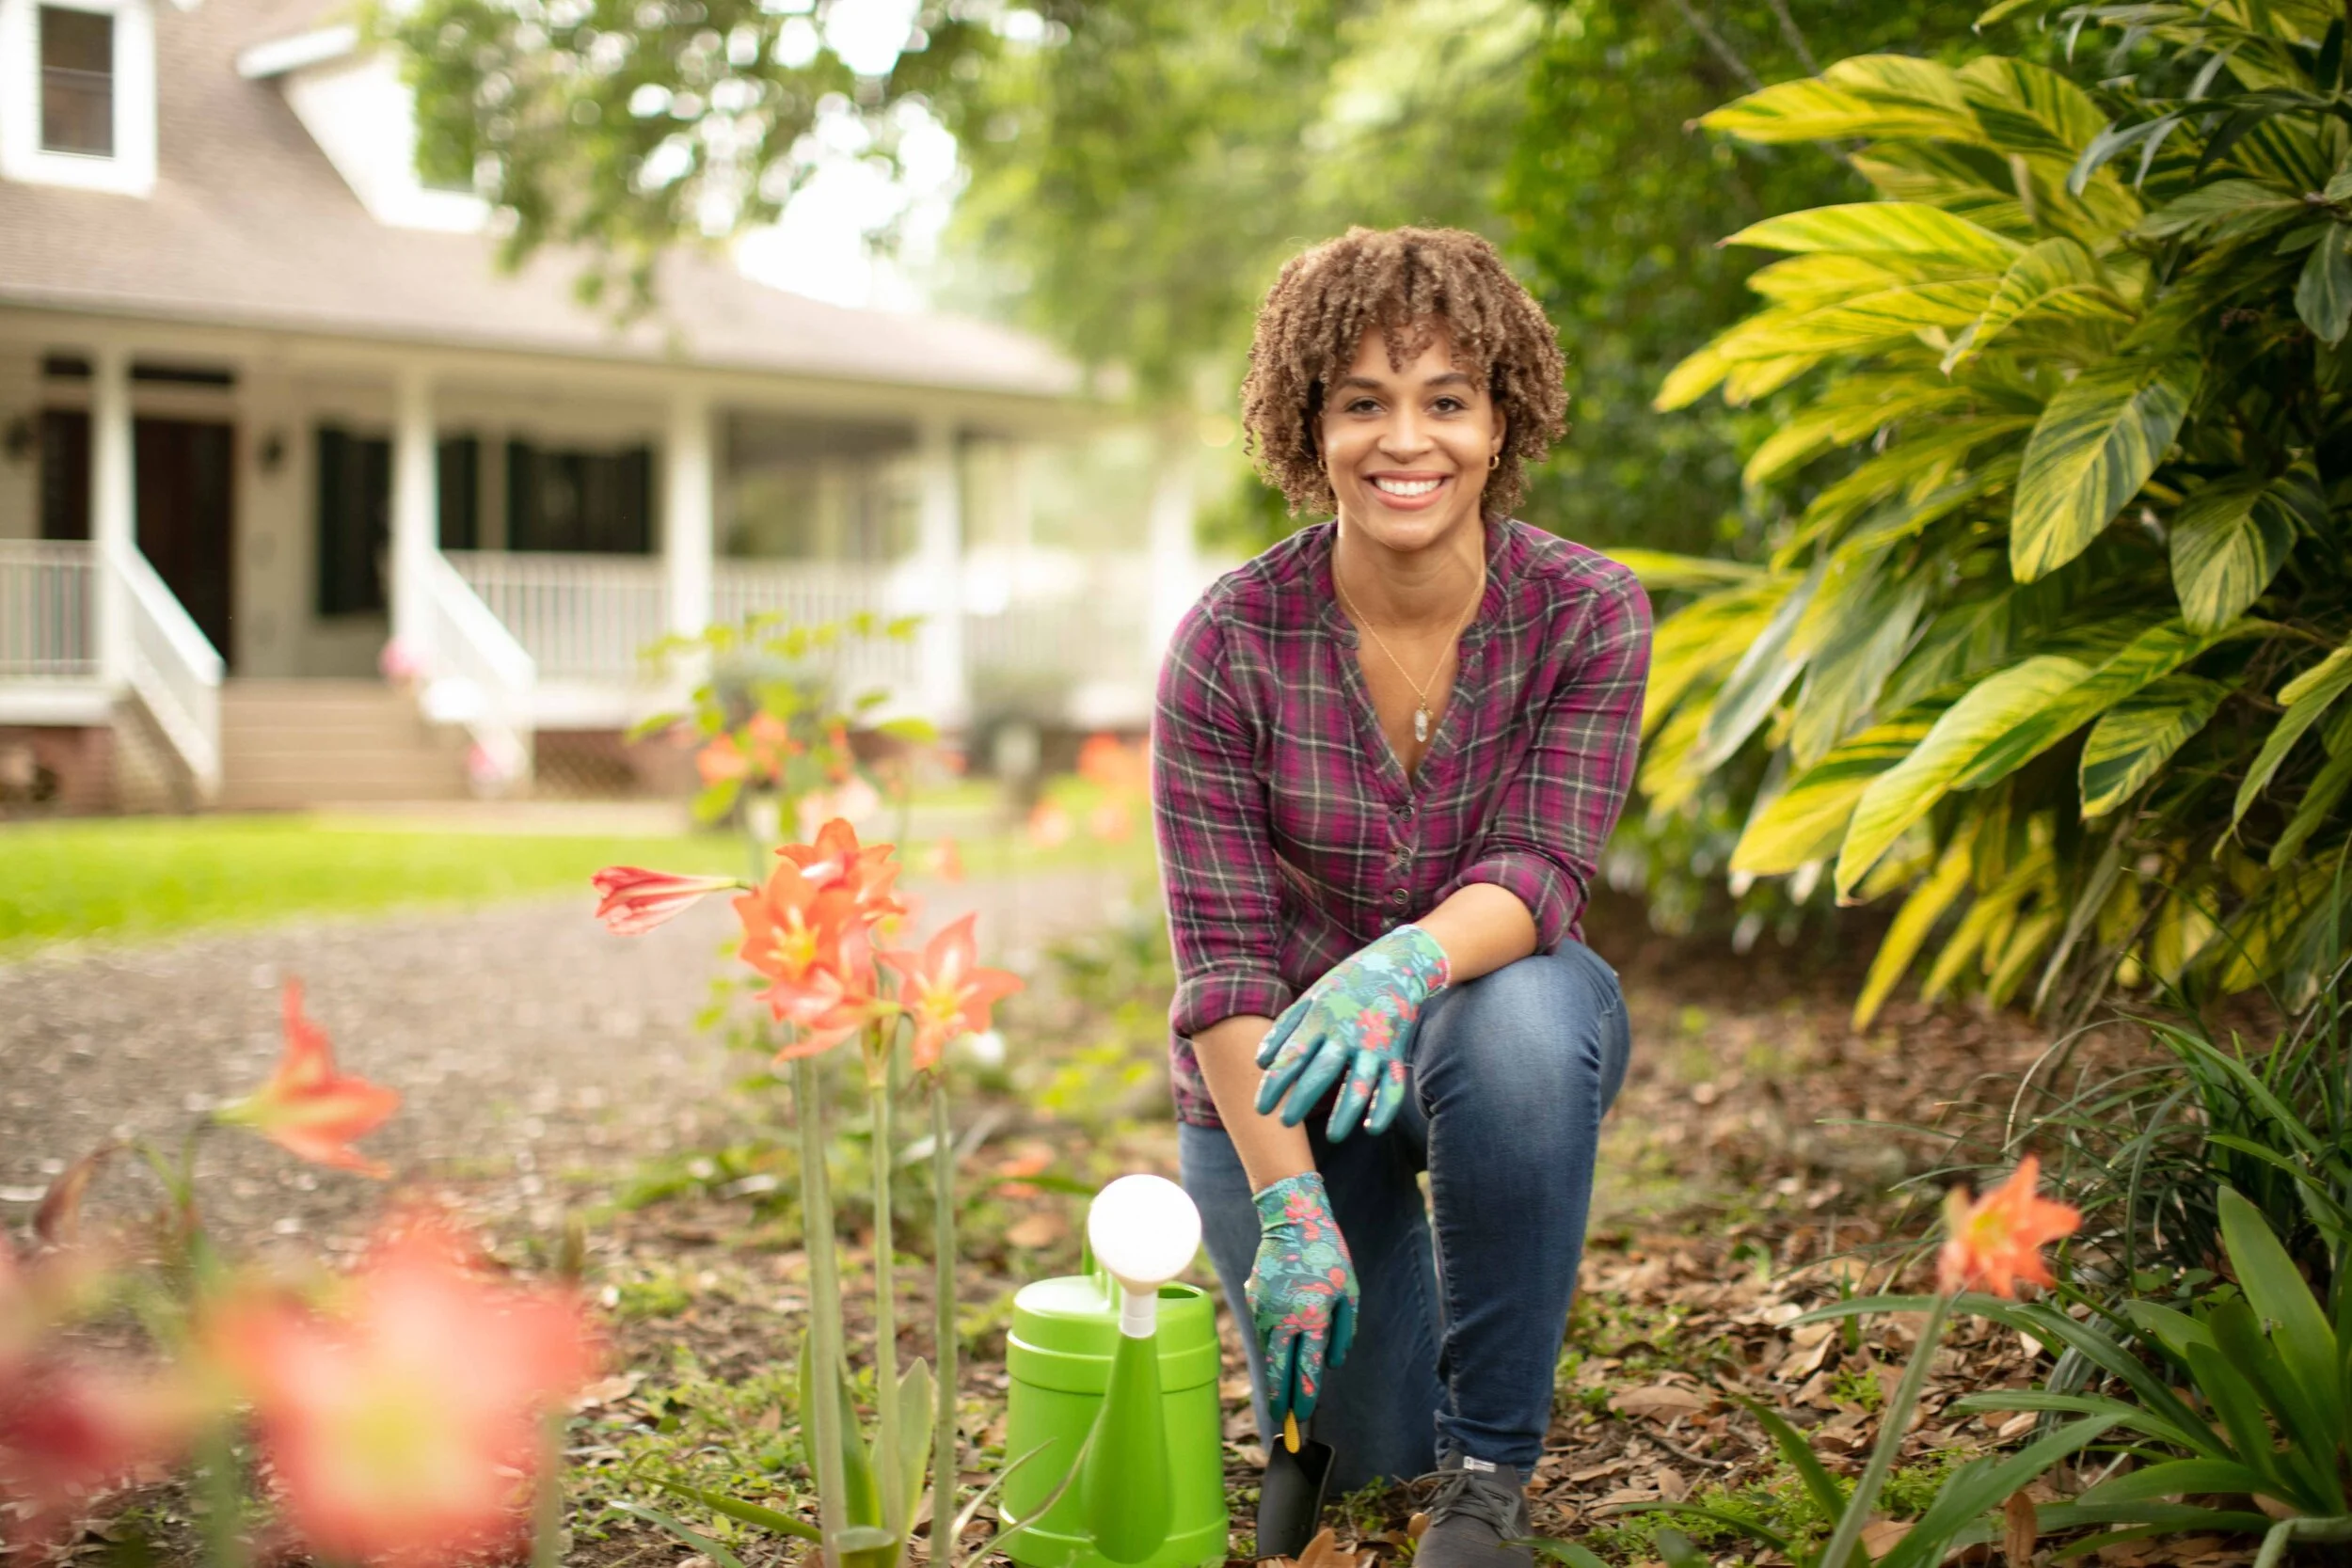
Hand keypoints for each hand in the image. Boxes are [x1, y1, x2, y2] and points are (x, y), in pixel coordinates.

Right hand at [1245, 1171, 1357, 1425]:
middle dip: (1279, 1400)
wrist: (1292, 1220)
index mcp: (1311, 1318)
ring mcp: (1263, 1310)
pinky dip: (1273, 1341)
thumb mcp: (1349, 1292)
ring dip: (1275, 1370)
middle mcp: (1283, 1318)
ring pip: (1268, 1351)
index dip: (1304, 1397)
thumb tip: (1331, 1364)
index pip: (1306, 1371)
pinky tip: (1282, 1341)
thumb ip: (1343, 1331)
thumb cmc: (1327, 1255)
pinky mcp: (1252, 1300)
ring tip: (1282, 1390)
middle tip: (1281, 1421)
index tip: (1302, 1416)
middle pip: (1277, 1371)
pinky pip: (1263, 1330)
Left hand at [1255, 924, 1448, 1139]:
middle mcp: (1346, 1032)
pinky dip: (1385, 1108)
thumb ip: (1285, 1029)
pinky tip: (1371, 1129)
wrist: (1396, 964)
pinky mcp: (1396, 1051)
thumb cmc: (1344, 986)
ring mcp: (1374, 1043)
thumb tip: (1261, 1062)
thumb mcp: (1311, 999)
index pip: (1292, 1056)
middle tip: (1285, 1122)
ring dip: (1347, 1111)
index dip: (1275, 1084)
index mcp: (1320, 1018)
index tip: (1261, 1109)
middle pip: (1321, 1071)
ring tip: (1333, 1136)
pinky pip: (1393, 1084)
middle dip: (1302, 1099)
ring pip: (1361, 1083)